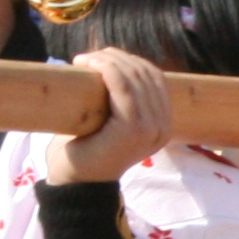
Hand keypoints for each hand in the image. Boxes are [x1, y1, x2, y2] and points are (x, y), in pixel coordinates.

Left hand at [55, 46, 173, 183]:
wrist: (75, 182)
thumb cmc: (87, 150)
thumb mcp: (112, 121)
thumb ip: (122, 101)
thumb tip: (114, 64)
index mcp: (162, 125)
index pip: (156, 79)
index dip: (131, 60)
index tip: (104, 56)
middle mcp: (163, 127)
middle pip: (147, 74)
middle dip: (117, 57)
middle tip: (90, 57)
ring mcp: (151, 128)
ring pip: (135, 77)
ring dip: (109, 60)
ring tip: (85, 59)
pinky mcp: (134, 128)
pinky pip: (124, 88)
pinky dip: (107, 69)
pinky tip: (89, 64)